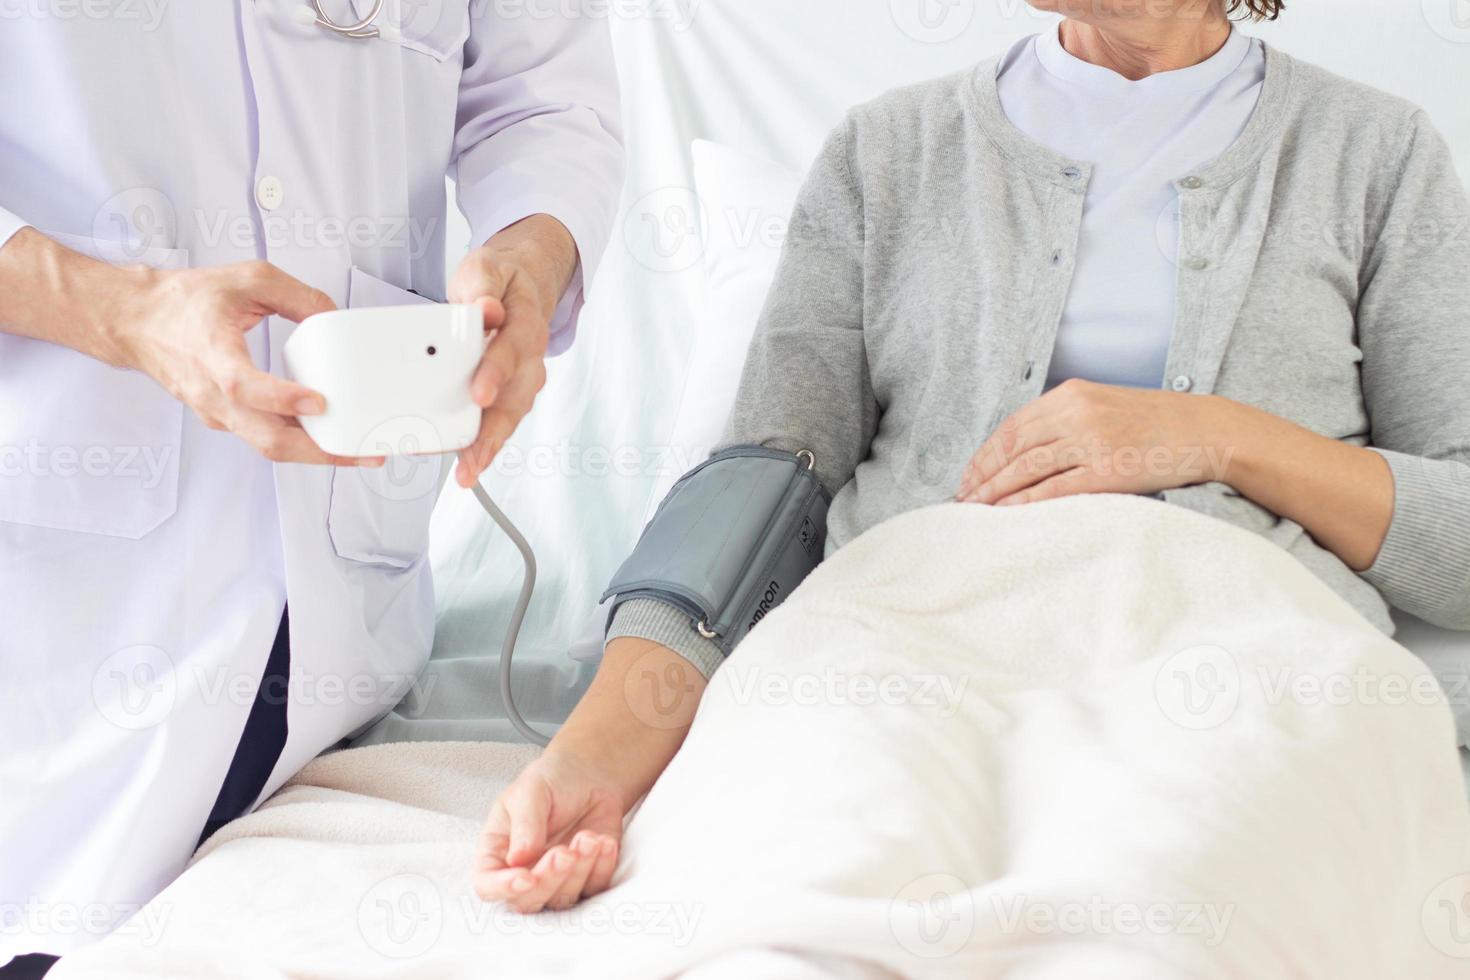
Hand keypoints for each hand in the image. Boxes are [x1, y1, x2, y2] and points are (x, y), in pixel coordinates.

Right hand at [112, 260, 380, 467]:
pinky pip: (266, 439)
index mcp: (211, 354)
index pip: (243, 386)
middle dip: (321, 451)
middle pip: (267, 439)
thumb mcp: (246, 278)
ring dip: (317, 453)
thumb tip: (335, 317)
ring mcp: (217, 414)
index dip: (282, 399)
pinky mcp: (225, 421)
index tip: (319, 401)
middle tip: (366, 450)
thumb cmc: (186, 301)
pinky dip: (300, 443)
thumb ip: (296, 295)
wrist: (137, 322)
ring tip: (360, 451)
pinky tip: (330, 437)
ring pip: (270, 446)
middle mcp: (212, 395)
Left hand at [449, 214, 578, 488]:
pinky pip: (499, 423)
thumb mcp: (487, 268)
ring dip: (489, 447)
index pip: (512, 350)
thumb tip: (485, 308)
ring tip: (468, 472)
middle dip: (494, 431)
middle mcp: (530, 359)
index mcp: (526, 324)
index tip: (480, 394)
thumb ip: (483, 285)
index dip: (496, 372)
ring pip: (510, 418)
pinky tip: (465, 465)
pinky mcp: (509, 395)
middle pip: (516, 399)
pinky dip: (483, 445)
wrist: (520, 288)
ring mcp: (522, 381)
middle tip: (473, 457)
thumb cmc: (498, 283)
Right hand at [474, 750, 623, 913]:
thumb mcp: (531, 791)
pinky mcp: (587, 878)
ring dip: (578, 871)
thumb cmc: (552, 780)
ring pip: (562, 899)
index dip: (503, 888)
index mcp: (497, 851)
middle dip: (548, 880)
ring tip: (589, 838)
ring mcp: (556, 879)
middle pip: (526, 901)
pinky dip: (601, 867)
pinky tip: (604, 842)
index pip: (487, 884)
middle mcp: (523, 871)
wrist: (591, 774)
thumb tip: (517, 859)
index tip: (527, 877)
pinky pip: (594, 887)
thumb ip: (525, 824)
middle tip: (564, 852)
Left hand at [957, 379, 1239, 505]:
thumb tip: (1022, 449)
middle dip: (982, 475)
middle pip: (1012, 448)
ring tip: (976, 509)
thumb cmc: (1154, 422)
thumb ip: (1065, 418)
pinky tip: (1007, 513)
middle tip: (962, 498)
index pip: (1013, 426)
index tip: (969, 475)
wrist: (1206, 430)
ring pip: (1026, 469)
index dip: (985, 454)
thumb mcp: (1103, 405)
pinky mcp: (1108, 470)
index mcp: (1071, 394)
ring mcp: (1092, 441)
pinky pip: (1054, 489)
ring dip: (995, 491)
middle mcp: (1076, 413)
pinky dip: (1025, 502)